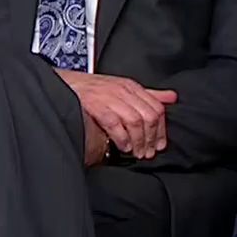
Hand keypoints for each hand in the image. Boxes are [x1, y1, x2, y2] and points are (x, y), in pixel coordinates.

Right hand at [57, 71, 177, 160]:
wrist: (65, 83)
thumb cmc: (94, 89)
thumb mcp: (124, 88)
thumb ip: (149, 95)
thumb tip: (172, 97)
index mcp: (132, 87)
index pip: (156, 108)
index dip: (161, 130)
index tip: (159, 144)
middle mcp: (123, 91)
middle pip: (148, 116)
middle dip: (151, 138)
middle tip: (148, 152)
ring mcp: (109, 97)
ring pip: (135, 121)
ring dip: (138, 141)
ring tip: (135, 152)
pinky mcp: (95, 105)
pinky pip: (114, 123)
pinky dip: (121, 138)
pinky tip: (122, 146)